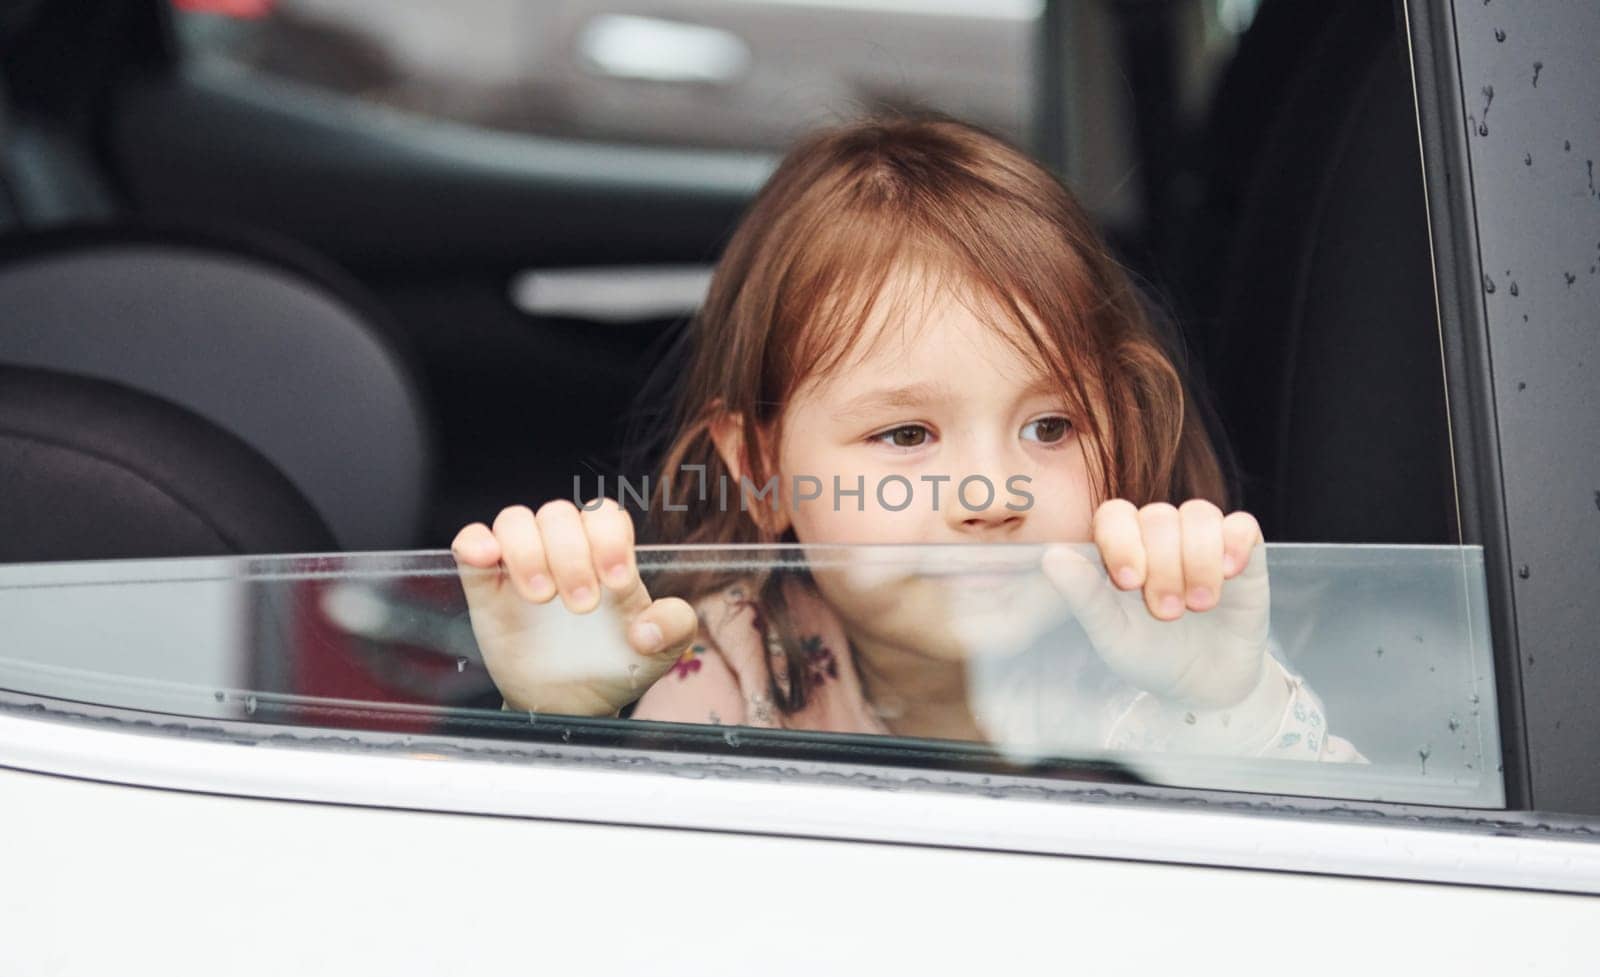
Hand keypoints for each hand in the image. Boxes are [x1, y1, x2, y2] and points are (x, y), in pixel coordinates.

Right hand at [452, 499, 697, 715]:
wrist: (569, 705)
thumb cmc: (614, 665)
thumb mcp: (658, 653)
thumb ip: (674, 628)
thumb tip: (648, 628)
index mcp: (606, 554)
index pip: (604, 514)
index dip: (609, 539)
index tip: (617, 583)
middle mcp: (563, 550)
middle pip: (559, 514)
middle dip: (571, 556)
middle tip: (582, 607)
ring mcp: (521, 564)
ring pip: (515, 520)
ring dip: (527, 552)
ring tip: (541, 597)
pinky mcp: (485, 586)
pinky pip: (470, 542)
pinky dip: (476, 542)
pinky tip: (487, 560)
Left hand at [1040, 499, 1269, 708]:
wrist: (1205, 684)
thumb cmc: (1150, 654)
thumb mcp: (1112, 633)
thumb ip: (1084, 595)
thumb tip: (1051, 556)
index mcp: (1122, 548)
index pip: (1115, 514)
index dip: (1121, 541)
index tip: (1129, 583)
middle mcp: (1160, 537)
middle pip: (1158, 517)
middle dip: (1163, 567)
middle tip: (1167, 613)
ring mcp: (1202, 540)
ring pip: (1199, 514)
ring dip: (1198, 561)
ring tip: (1199, 606)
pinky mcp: (1242, 552)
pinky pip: (1243, 525)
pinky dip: (1235, 544)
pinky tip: (1230, 574)